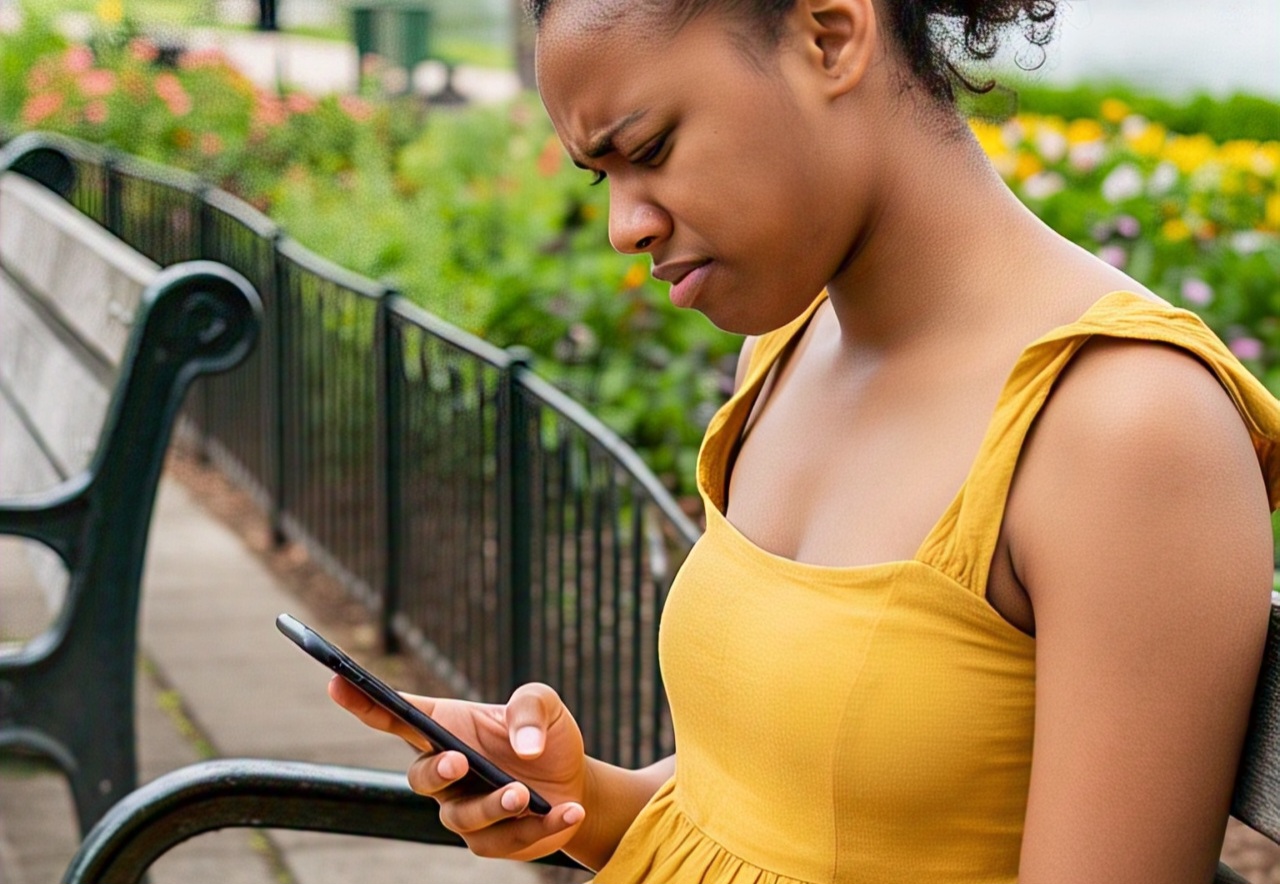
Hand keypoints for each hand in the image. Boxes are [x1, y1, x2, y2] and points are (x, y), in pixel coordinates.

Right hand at [329, 678, 587, 861]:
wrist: (575, 781)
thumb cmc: (545, 736)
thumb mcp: (544, 704)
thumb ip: (531, 707)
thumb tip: (524, 748)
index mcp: (447, 729)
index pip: (396, 716)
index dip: (363, 702)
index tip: (336, 682)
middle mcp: (446, 773)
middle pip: (419, 778)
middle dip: (435, 771)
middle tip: (459, 761)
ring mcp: (464, 811)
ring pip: (463, 817)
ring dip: (493, 804)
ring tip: (523, 792)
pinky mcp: (493, 842)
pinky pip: (508, 841)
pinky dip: (542, 826)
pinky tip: (569, 810)